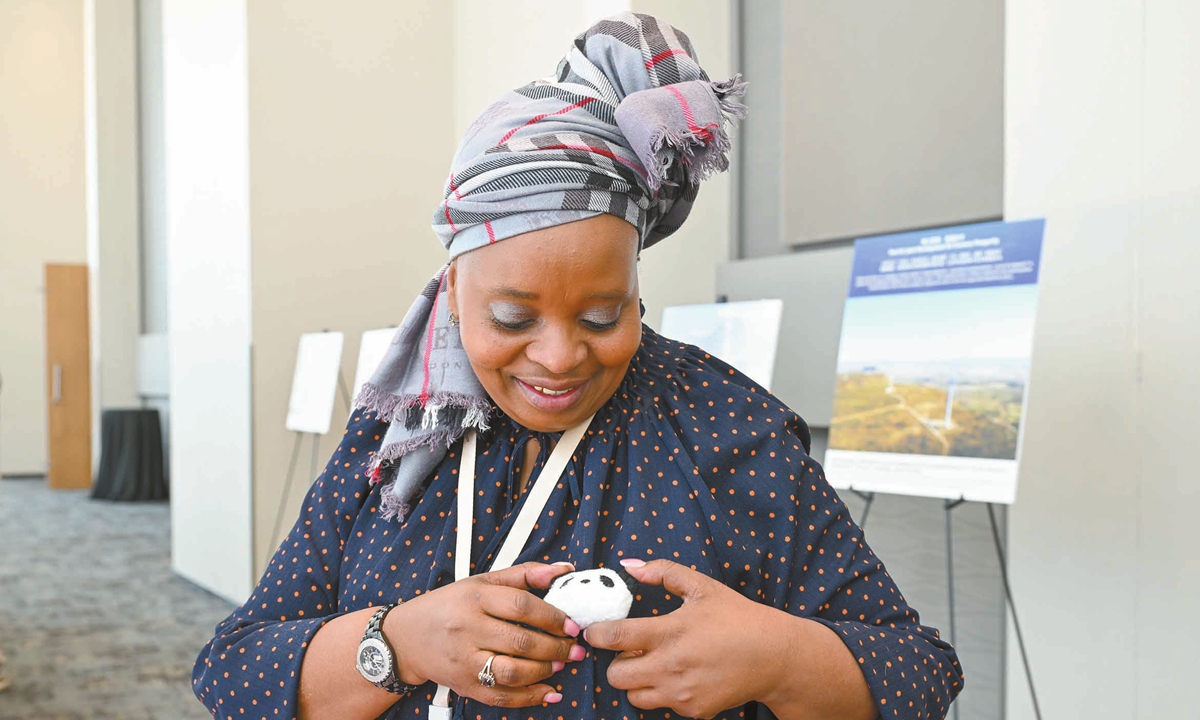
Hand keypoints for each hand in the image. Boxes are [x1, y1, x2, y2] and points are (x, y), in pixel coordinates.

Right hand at [385, 562, 584, 707]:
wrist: (405, 637)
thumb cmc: (448, 605)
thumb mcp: (481, 582)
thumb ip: (523, 575)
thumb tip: (563, 569)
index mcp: (474, 597)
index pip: (521, 606)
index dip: (552, 616)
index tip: (571, 624)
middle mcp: (467, 628)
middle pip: (520, 641)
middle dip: (556, 647)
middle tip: (575, 648)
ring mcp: (464, 660)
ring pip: (512, 671)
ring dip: (544, 671)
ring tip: (561, 664)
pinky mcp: (464, 685)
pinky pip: (500, 697)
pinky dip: (528, 698)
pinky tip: (548, 691)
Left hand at [584, 559, 790, 719]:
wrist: (774, 655)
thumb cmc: (737, 617)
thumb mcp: (702, 586)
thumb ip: (663, 571)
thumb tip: (629, 565)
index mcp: (671, 631)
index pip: (615, 638)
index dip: (597, 634)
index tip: (596, 631)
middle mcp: (672, 665)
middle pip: (616, 676)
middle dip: (616, 663)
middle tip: (630, 651)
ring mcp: (682, 692)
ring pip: (634, 696)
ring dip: (636, 681)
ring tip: (655, 664)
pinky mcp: (693, 710)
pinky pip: (661, 706)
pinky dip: (662, 693)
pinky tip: (680, 676)